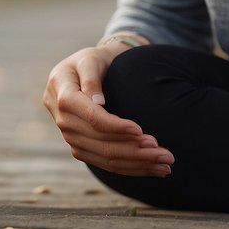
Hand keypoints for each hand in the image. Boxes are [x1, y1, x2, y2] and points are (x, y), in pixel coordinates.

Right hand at [42, 45, 173, 176]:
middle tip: (166, 155)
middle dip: (136, 151)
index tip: (141, 130)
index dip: (116, 127)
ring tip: (165, 165)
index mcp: (62, 95)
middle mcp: (63, 121)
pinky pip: (105, 163)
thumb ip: (91, 78)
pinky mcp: (80, 148)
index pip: (92, 118)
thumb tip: (97, 102)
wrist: (81, 71)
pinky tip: (153, 169)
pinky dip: (130, 168)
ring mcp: (70, 137)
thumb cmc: (91, 60)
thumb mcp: (90, 59)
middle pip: (102, 143)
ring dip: (138, 164)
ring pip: (105, 158)